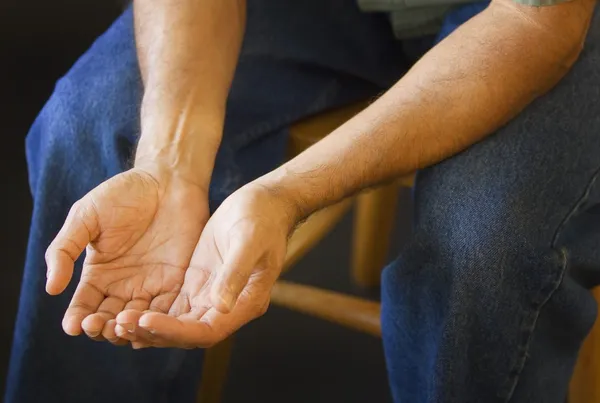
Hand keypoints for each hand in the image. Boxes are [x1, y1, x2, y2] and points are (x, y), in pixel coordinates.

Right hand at [45, 164, 208, 344]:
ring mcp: (151, 285)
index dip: (78, 319)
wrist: (168, 180)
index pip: (85, 306)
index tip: (73, 326)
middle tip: (99, 327)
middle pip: (111, 320)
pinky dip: (161, 321)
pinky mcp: (178, 281)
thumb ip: (66, 249)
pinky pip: (169, 309)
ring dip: (129, 330)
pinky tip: (153, 325)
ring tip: (122, 328)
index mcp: (99, 274)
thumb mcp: (86, 217)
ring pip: (138, 321)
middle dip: (103, 329)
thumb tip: (51, 289)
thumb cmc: (124, 194)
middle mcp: (124, 286)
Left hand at [115, 183, 296, 347]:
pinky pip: (170, 306)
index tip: (146, 320)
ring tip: (114, 321)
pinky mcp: (197, 283)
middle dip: (154, 332)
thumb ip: (235, 273)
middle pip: (187, 333)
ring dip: (148, 325)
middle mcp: (227, 307)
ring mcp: (210, 296)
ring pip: (175, 323)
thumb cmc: (263, 219)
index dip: (176, 330)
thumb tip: (220, 306)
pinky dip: (150, 311)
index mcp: (246, 302)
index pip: (207, 330)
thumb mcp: (249, 241)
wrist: (264, 203)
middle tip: (119, 324)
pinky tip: (124, 309)